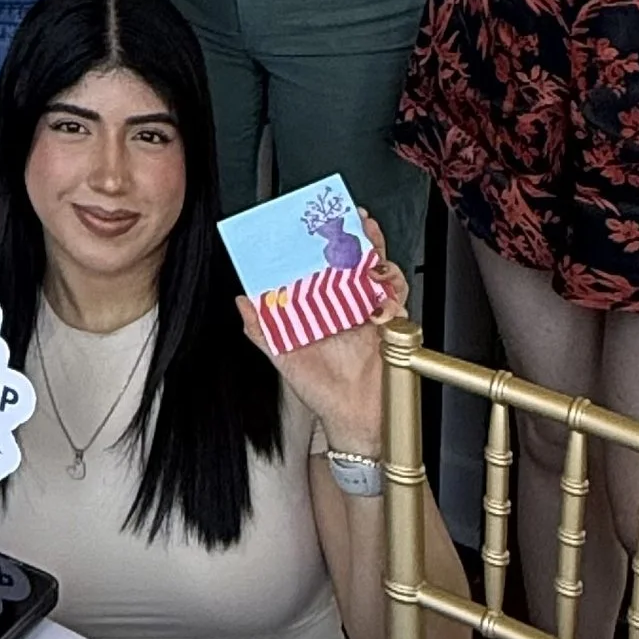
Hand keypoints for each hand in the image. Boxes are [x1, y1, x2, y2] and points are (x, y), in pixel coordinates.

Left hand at [236, 212, 407, 454]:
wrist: (354, 421)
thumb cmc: (320, 390)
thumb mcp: (284, 357)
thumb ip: (261, 330)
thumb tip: (242, 301)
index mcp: (319, 308)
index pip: (319, 268)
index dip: (318, 245)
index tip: (312, 225)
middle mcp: (344, 305)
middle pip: (351, 262)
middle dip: (352, 236)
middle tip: (349, 217)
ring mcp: (368, 312)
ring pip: (376, 271)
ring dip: (374, 250)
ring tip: (367, 235)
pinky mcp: (390, 324)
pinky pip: (396, 297)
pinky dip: (392, 285)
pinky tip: (382, 281)